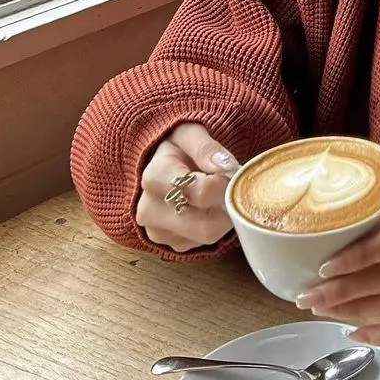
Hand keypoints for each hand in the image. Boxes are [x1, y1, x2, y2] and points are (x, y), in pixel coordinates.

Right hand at [136, 122, 239, 252]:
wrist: (162, 164)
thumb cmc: (179, 148)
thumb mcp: (190, 134)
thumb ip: (206, 147)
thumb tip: (224, 167)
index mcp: (154, 178)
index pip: (199, 192)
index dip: (222, 184)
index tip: (229, 171)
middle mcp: (149, 210)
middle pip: (205, 225)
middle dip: (226, 206)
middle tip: (229, 187)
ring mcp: (157, 232)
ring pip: (206, 236)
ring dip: (221, 216)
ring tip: (216, 195)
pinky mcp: (170, 244)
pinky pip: (203, 244)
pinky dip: (213, 226)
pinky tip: (207, 208)